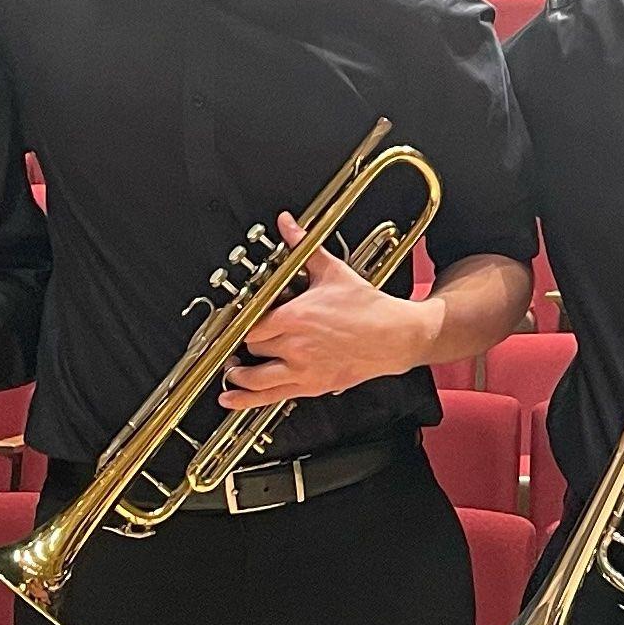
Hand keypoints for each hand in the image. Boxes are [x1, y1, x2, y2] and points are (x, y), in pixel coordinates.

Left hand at [220, 220, 434, 403]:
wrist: (394, 336)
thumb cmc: (367, 307)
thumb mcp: (333, 271)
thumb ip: (303, 247)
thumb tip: (288, 224)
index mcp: (294, 316)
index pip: (251, 322)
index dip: (239, 322)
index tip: (234, 320)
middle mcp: (294, 345)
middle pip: (251, 347)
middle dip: (242, 345)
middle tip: (235, 342)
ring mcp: (302, 369)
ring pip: (254, 378)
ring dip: (237, 376)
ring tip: (230, 371)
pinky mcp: (312, 386)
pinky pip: (271, 396)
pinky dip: (246, 400)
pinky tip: (231, 399)